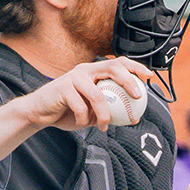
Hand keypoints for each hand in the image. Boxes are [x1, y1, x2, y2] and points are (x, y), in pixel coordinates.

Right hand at [11, 58, 154, 133]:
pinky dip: (84, 119)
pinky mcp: (62, 88)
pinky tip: (83, 123)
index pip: (118, 63)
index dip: (135, 67)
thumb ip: (110, 111)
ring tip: (104, 125)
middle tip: (136, 95)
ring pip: (98, 94)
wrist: (40, 113)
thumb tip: (134, 116)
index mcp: (94, 72)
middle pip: (112, 68)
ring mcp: (73, 77)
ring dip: (104, 114)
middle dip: (128, 80)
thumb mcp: (92, 112)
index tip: (149, 76)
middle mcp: (85, 70)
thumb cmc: (67, 111)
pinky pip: (81, 107)